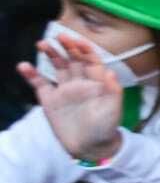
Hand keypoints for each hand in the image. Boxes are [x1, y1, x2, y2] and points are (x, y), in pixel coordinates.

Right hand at [17, 35, 123, 160]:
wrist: (90, 147)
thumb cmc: (106, 127)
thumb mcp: (113, 109)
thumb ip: (113, 90)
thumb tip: (110, 71)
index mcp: (97, 83)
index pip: (91, 61)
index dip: (85, 50)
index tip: (78, 41)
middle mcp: (80, 83)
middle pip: (73, 60)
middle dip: (67, 47)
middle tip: (59, 36)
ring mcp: (65, 91)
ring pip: (57, 67)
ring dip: (51, 55)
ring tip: (43, 43)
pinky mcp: (50, 101)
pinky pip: (40, 84)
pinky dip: (32, 75)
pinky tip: (24, 65)